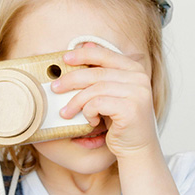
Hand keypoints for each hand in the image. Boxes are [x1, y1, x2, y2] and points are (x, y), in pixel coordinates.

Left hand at [51, 43, 158, 158]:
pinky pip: (98, 103)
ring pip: (95, 89)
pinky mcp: (131, 109)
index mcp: (135, 69)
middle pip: (96, 72)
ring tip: (66, 112)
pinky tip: (91, 121)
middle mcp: (139, 78)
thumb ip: (102, 73)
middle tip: (55, 88)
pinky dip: (88, 112)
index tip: (64, 59)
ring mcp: (137, 93)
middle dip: (71, 79)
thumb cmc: (121, 122)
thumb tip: (85, 45)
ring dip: (76, 101)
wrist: (138, 149)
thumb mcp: (111, 94)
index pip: (105, 54)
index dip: (82, 55)